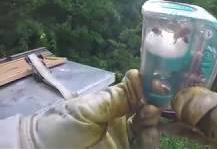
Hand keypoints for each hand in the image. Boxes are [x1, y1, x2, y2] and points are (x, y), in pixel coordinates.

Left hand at [19, 69, 142, 147]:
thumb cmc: (61, 126)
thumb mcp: (87, 108)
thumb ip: (116, 97)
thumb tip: (138, 76)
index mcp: (112, 107)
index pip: (135, 96)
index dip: (145, 89)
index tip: (154, 83)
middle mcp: (122, 122)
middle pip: (145, 112)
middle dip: (152, 104)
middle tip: (154, 100)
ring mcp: (125, 140)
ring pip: (149, 130)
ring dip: (153, 121)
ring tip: (150, 113)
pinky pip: (144, 146)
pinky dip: (151, 139)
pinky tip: (149, 131)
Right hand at [162, 58, 216, 148]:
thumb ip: (201, 104)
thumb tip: (174, 98)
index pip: (210, 60)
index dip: (190, 57)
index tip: (169, 56)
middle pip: (197, 83)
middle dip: (176, 83)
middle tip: (154, 82)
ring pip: (192, 106)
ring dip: (174, 106)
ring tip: (152, 101)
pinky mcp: (214, 133)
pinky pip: (193, 127)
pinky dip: (178, 126)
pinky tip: (162, 123)